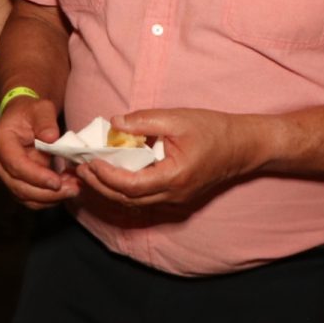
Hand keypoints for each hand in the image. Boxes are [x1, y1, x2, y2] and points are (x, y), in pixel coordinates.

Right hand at [0, 95, 77, 207]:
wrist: (22, 119)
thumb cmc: (31, 112)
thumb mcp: (41, 109)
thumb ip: (45, 121)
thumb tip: (51, 138)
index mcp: (0, 143)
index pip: (16, 165)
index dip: (36, 176)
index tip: (57, 182)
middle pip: (19, 187)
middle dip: (47, 193)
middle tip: (73, 189)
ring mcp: (4, 176)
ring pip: (25, 197)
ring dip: (51, 198)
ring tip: (73, 190)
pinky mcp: (15, 184)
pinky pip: (31, 198)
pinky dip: (49, 198)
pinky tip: (67, 189)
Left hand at [76, 108, 263, 209]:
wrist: (242, 146)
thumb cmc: (213, 130)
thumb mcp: (177, 119)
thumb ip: (143, 121)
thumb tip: (113, 123)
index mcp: (174, 177)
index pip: (130, 185)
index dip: (106, 175)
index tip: (89, 160)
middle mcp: (173, 195)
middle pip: (127, 199)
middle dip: (100, 185)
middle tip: (80, 168)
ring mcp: (175, 200)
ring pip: (133, 203)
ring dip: (108, 190)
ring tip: (89, 173)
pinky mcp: (175, 198)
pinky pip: (143, 199)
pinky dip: (123, 190)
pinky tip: (111, 177)